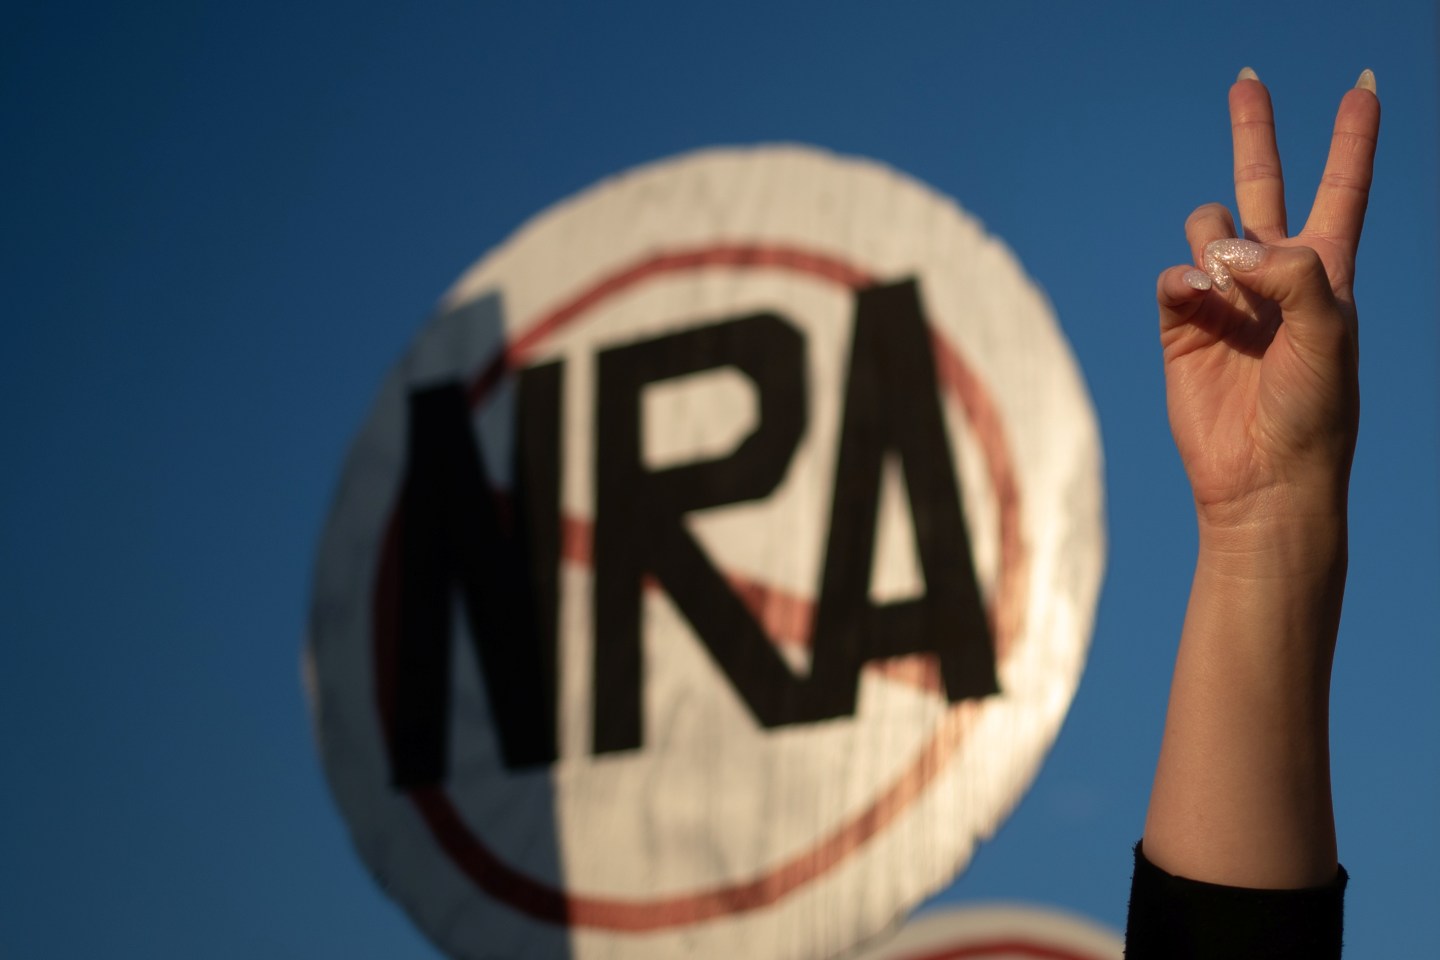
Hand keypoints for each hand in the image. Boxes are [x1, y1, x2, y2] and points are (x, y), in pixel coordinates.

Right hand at [1157, 68, 1379, 526]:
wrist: (1264, 478)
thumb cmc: (1315, 411)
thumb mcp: (1329, 332)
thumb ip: (1291, 273)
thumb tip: (1221, 249)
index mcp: (1326, 273)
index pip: (1343, 189)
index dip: (1354, 138)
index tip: (1364, 86)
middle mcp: (1274, 277)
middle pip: (1263, 185)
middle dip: (1254, 132)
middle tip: (1247, 79)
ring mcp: (1225, 300)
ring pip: (1208, 230)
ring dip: (1215, 240)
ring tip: (1227, 284)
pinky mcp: (1182, 326)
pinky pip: (1174, 277)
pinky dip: (1183, 280)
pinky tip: (1199, 300)